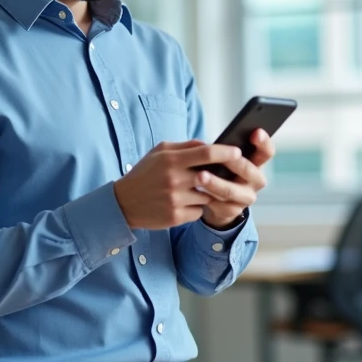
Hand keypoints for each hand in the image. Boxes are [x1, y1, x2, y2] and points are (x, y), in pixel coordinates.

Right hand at [113, 140, 244, 230]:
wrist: (123, 203)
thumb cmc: (145, 173)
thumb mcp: (160, 152)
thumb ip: (185, 146)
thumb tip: (209, 144)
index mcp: (170, 160)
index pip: (206, 153)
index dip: (226, 152)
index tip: (238, 152)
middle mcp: (174, 180)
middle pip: (212, 176)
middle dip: (221, 176)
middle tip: (223, 174)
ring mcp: (176, 200)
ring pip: (207, 196)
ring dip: (206, 193)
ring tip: (192, 190)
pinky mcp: (176, 217)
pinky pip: (199, 211)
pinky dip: (196, 207)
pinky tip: (184, 203)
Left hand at [200, 129, 274, 228]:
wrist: (219, 201)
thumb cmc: (222, 171)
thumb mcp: (227, 160)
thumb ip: (225, 151)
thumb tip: (209, 144)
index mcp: (257, 164)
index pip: (266, 152)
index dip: (263, 142)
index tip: (255, 132)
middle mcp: (256, 181)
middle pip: (248, 170)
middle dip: (233, 162)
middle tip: (218, 155)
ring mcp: (246, 198)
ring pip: (231, 190)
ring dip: (215, 183)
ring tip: (200, 176)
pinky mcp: (233, 211)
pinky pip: (220, 205)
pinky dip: (207, 197)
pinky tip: (196, 192)